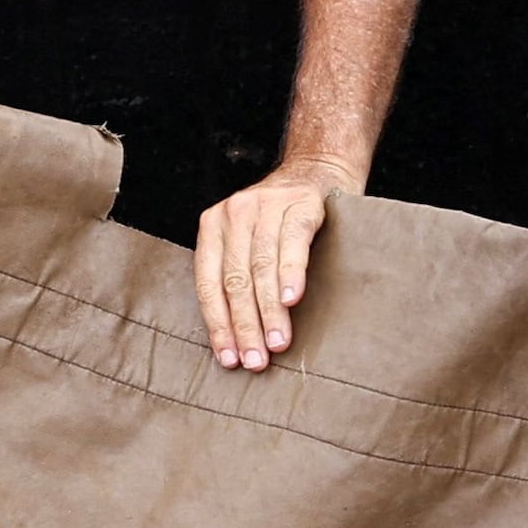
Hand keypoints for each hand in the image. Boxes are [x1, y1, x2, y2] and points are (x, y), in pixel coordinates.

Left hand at [192, 158, 349, 369]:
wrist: (318, 168)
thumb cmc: (282, 219)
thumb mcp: (249, 240)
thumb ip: (239, 275)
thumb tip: (239, 340)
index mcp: (212, 227)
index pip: (208, 284)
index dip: (218, 325)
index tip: (229, 358)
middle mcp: (233, 214)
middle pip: (234, 280)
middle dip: (244, 325)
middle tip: (255, 360)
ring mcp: (266, 206)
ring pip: (260, 267)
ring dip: (269, 311)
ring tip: (277, 343)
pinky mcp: (300, 204)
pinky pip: (291, 244)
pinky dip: (290, 275)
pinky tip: (291, 301)